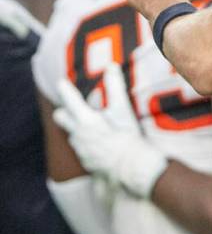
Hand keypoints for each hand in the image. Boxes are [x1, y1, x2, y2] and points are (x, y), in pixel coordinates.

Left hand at [53, 63, 168, 197]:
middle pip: (62, 118)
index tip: (61, 82)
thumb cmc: (126, 136)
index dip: (65, 89)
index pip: (70, 100)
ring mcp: (80, 149)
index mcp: (85, 120)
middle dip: (63, 111)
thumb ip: (115, 86)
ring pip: (73, 133)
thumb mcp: (122, 109)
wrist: (129, 167)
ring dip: (78, 127)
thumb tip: (110, 65)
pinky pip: (82, 147)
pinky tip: (99, 143)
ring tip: (89, 124)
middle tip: (68, 107)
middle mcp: (77, 134)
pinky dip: (87, 142)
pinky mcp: (86, 161)